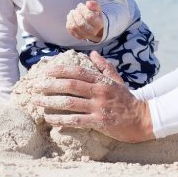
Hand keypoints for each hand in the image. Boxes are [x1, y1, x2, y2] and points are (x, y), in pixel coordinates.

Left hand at [33, 51, 153, 142]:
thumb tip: (92, 54)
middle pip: (70, 85)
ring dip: (50, 102)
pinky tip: (49, 119)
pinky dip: (61, 120)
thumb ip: (104, 67)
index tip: (45, 71)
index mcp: (102, 81)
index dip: (60, 70)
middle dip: (50, 85)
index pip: (78, 72)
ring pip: (70, 103)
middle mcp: (99, 92)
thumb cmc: (127, 100)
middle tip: (35, 86)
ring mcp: (99, 107)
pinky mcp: (99, 122)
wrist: (142, 119)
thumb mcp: (118, 80)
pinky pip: (76, 120)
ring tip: (36, 102)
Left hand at [66, 0, 104, 41]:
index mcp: (98, 24)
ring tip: (73, 12)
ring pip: (74, 26)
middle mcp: (92, 32)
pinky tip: (71, 16)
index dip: (82, 9)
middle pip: (81, 23)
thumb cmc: (95, 15)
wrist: (94, 26)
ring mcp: (84, 35)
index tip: (80, 5)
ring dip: (71, 17)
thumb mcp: (97, 8)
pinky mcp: (77, 36)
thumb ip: (94, 4)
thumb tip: (88, 3)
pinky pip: (70, 28)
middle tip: (76, 9)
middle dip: (76, 13)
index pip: (89, 17)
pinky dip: (69, 21)